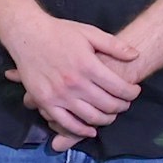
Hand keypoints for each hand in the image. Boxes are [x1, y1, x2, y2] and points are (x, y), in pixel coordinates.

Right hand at [3, 16, 141, 145]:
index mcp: (88, 65)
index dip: (131, 93)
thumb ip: (114, 45)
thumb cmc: (59, 32)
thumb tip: (135, 55)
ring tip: (111, 114)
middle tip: (125, 104)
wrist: (27, 34)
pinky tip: (91, 130)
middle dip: (122, 106)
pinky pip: (67, 123)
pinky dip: (82, 130)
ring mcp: (59, 95)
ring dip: (106, 119)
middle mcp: (75, 83)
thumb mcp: (89, 33)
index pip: (119, 88)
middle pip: (108, 105)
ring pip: (91, 117)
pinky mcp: (46, 102)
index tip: (134, 91)